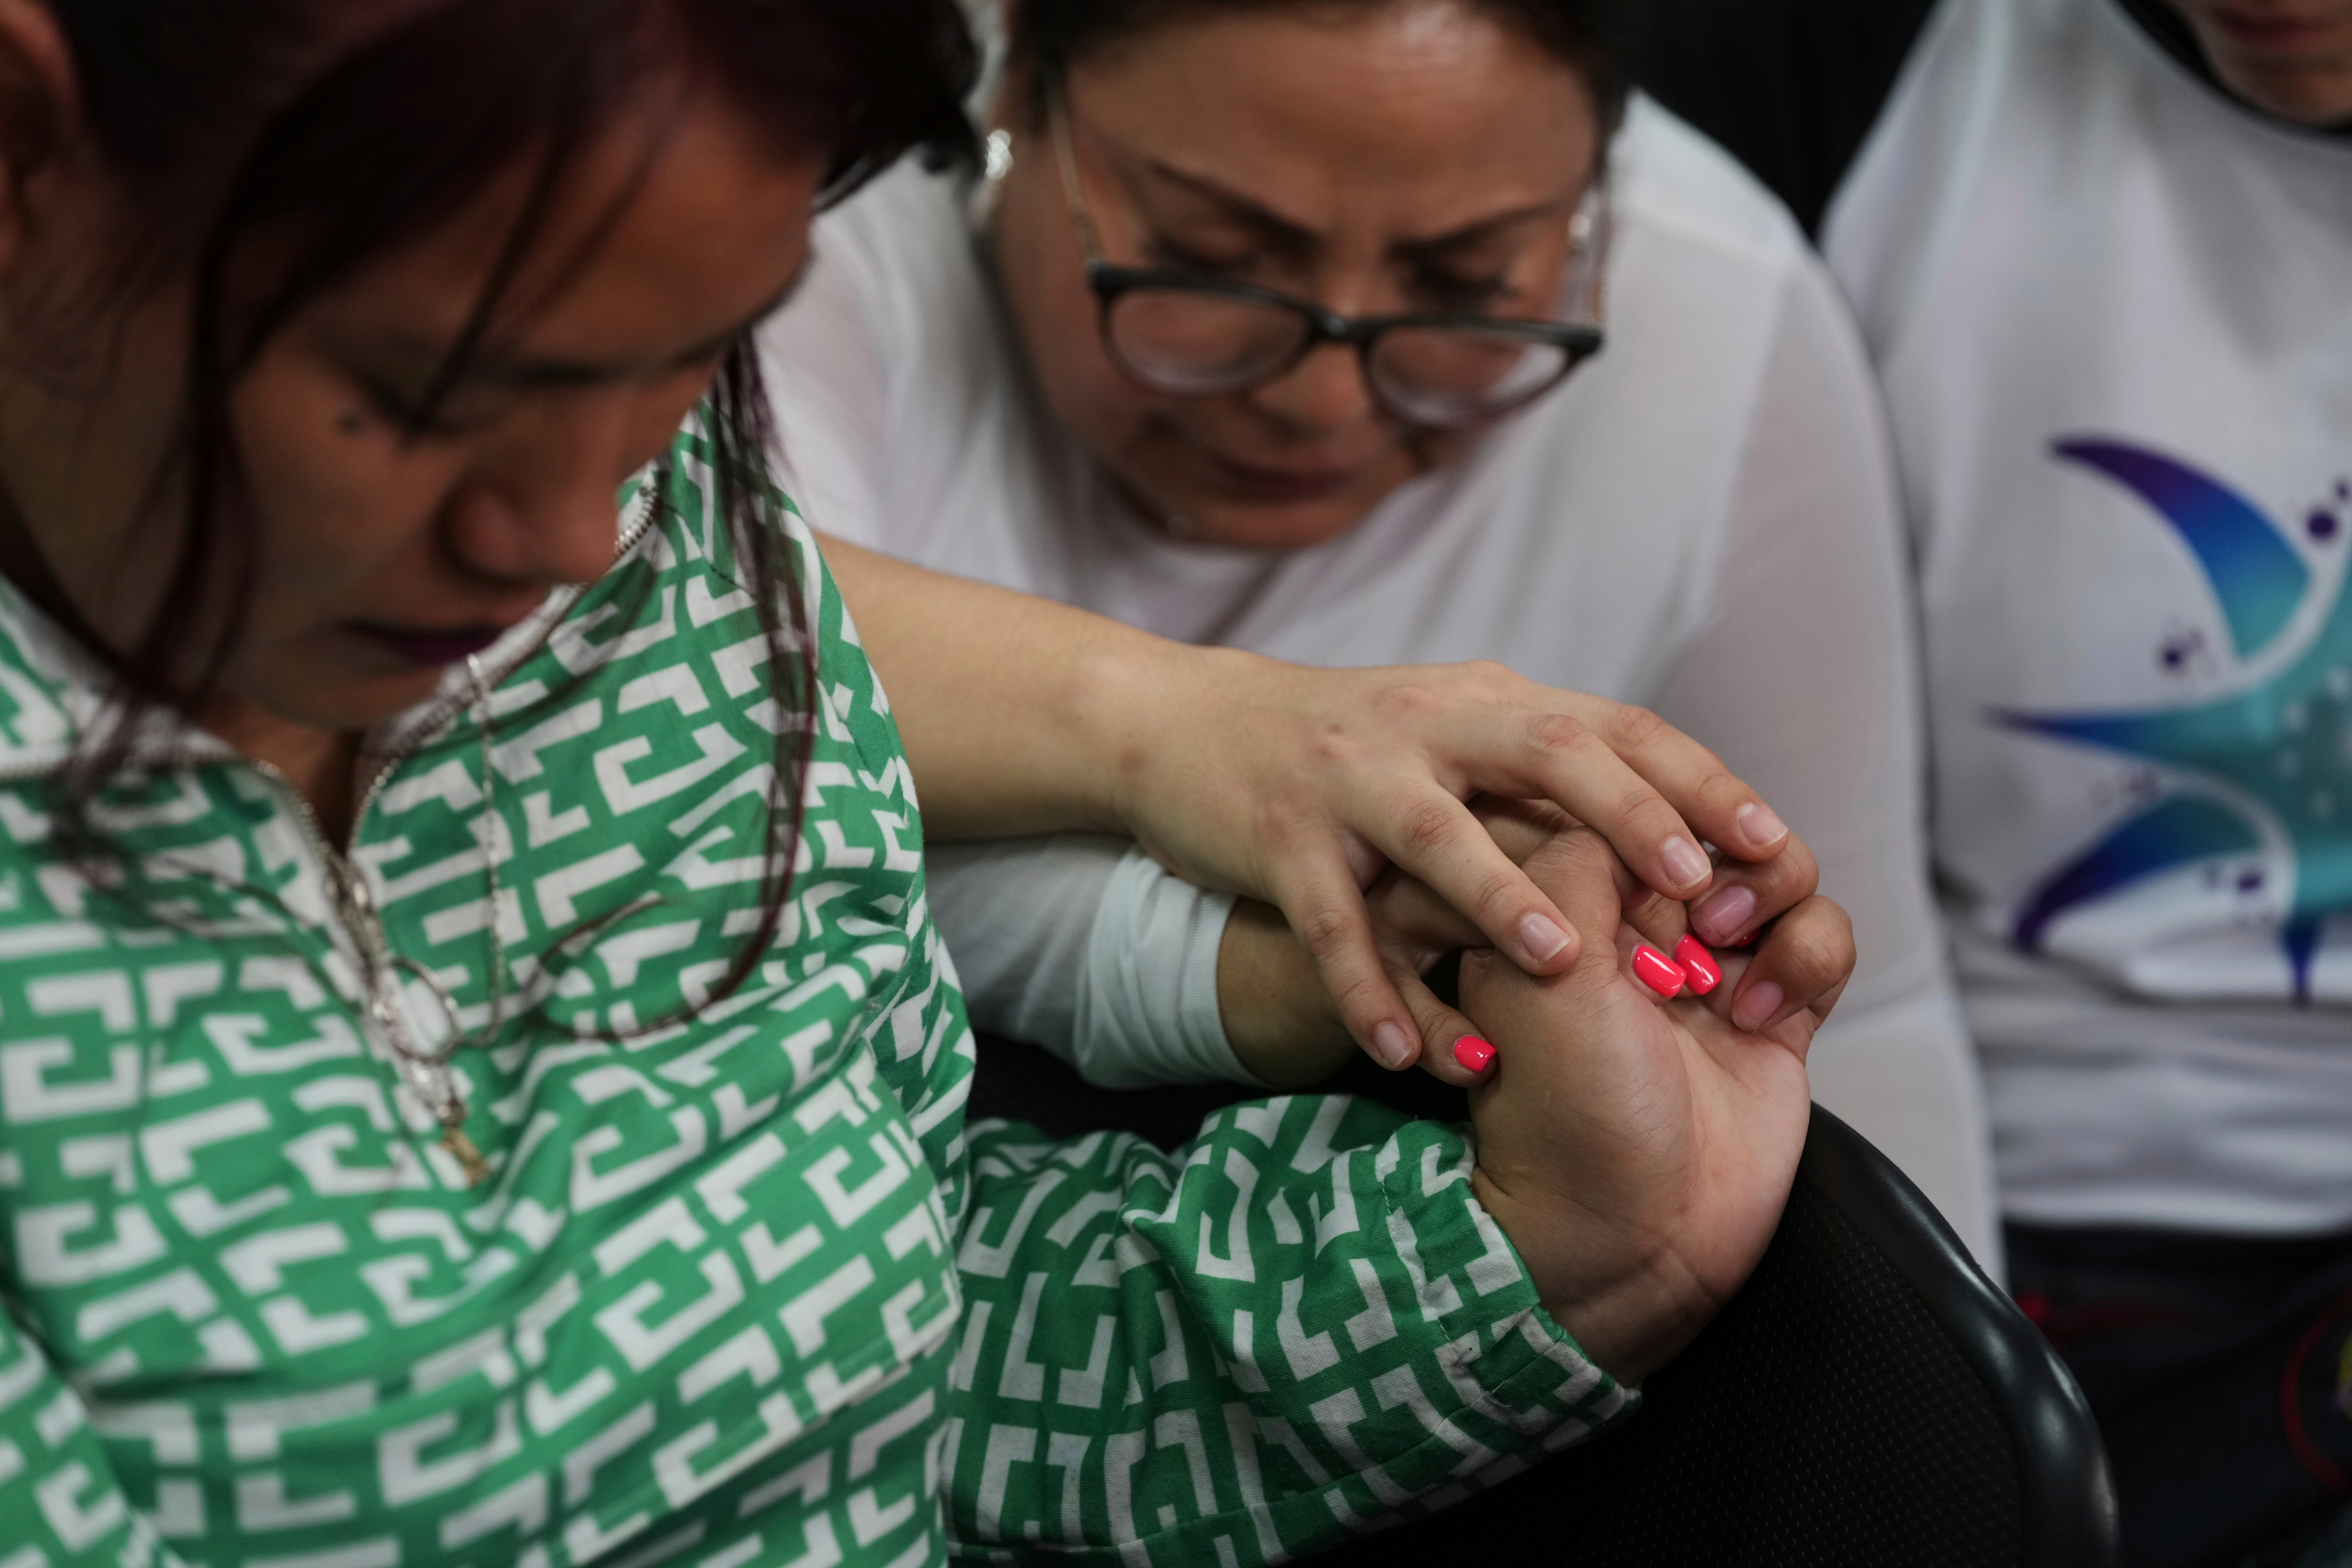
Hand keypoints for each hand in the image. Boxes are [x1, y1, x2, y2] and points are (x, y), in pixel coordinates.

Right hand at [819, 538, 1802, 1075]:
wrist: (1183, 724)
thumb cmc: (1342, 743)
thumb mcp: (1450, 730)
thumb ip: (1541, 769)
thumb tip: (1669, 824)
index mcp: (1483, 703)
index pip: (1613, 729)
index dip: (1697, 783)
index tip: (1771, 844)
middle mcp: (1426, 725)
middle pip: (1546, 757)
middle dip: (1629, 820)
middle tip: (1698, 888)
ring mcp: (1348, 778)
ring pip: (1436, 836)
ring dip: (1501, 900)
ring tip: (1566, 964)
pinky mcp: (1279, 837)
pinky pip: (1333, 922)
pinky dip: (1371, 990)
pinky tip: (1410, 1056)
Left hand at [1460, 826, 1848, 1384]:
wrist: (1627, 1238)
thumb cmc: (1568, 1111)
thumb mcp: (1543, 971)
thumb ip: (1576, 868)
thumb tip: (1624, 812)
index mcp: (1563, 908)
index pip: (1626, 806)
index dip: (1659, 815)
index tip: (1671, 859)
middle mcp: (1636, 930)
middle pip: (1712, 826)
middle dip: (1726, 852)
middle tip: (1709, 914)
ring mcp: (1709, 968)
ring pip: (1780, 874)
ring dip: (1775, 899)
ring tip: (1733, 960)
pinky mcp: (1776, 1012)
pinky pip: (1820, 940)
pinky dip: (1808, 960)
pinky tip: (1764, 1014)